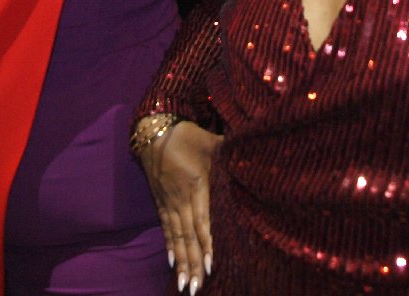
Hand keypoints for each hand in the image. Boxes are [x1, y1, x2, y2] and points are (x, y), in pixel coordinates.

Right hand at [139, 119, 222, 293]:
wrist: (154, 129)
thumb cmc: (188, 135)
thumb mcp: (212, 142)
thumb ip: (231, 151)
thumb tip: (254, 150)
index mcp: (196, 184)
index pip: (202, 221)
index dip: (207, 244)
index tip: (212, 265)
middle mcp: (180, 198)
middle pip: (187, 236)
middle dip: (193, 263)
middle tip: (196, 287)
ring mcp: (168, 202)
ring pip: (176, 237)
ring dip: (180, 261)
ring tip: (184, 284)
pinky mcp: (160, 202)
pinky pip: (166, 228)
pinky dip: (169, 247)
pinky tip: (172, 263)